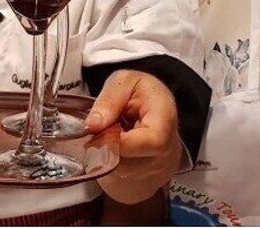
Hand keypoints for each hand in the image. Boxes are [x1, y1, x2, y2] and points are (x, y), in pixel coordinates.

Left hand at [86, 69, 181, 203]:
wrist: (154, 110)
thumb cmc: (141, 93)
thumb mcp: (125, 81)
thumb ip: (109, 99)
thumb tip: (93, 125)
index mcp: (165, 117)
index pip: (152, 141)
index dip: (122, 143)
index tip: (99, 133)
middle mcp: (166, 147)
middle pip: (133, 163)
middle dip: (106, 149)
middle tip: (94, 134)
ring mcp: (157, 167)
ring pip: (123, 173)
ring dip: (105, 157)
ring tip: (104, 136)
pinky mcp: (146, 178)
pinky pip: (121, 178)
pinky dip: (108, 163)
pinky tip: (110, 147)